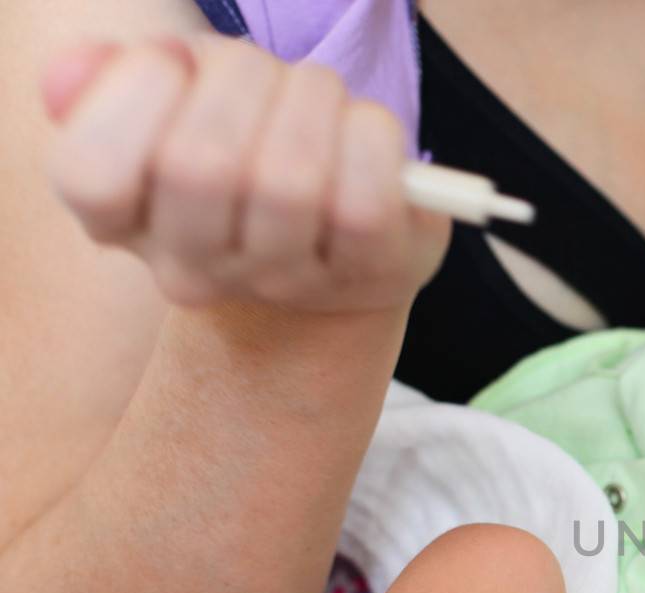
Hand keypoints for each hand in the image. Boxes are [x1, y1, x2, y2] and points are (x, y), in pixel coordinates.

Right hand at [43, 36, 449, 315]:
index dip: (133, 96)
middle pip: (199, 164)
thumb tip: (77, 69)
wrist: (338, 249)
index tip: (172, 61)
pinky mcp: (369, 274)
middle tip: (263, 72)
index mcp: (124, 223)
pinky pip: (365, 198)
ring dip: (312, 98)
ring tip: (318, 97)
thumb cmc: (248, 150)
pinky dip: (371, 135)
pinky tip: (362, 133)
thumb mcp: (175, 103)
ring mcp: (284, 282)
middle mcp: (197, 268)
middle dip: (241, 78)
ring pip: (289, 177)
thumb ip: (116, 79)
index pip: (92, 177)